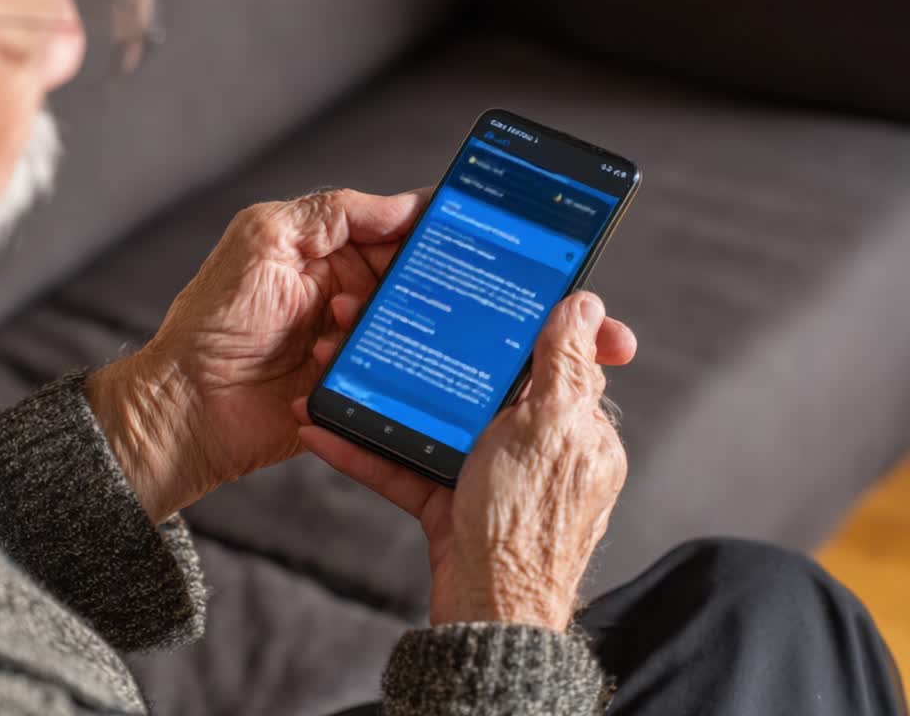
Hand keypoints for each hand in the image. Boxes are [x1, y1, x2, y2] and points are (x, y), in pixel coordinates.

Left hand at [88, 188, 429, 522]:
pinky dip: (369, 369)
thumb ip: (334, 213)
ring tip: (329, 327)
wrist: (189, 405)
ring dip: (378, 327)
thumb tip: (405, 203)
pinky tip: (323, 364)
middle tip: (405, 284)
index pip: (397, 229)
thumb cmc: (213, 320)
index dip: (430, 226)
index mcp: (328, 251)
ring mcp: (352, 343)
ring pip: (407, 330)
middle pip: (412, 282)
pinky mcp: (355, 388)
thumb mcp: (265, 239)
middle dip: (414, 283)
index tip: (461, 225)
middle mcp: (347, 294)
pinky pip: (391, 377)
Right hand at [294, 292, 635, 630]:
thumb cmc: (527, 527)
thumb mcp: (548, 427)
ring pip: (430, 423)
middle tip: (380, 324)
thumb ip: (563, 366)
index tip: (477, 294)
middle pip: (476, 385)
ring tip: (338, 369)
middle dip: (426, 356)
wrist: (488, 617)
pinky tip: (324, 431)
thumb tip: (587, 306)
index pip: (550, 358)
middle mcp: (534, 449)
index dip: (515, 323)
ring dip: (380, 398)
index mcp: (574, 426)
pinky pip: (403, 468)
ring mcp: (490, 478)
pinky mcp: (450, 506)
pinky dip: (365, 451)